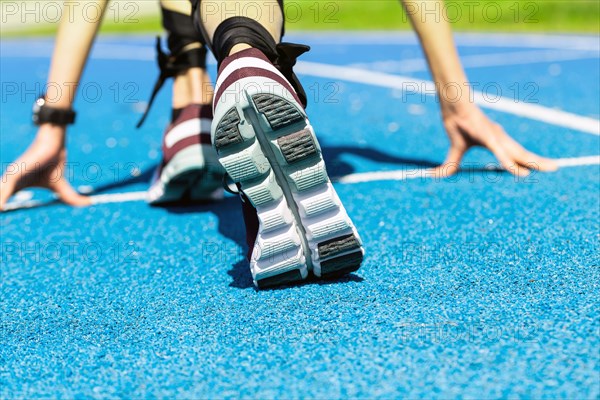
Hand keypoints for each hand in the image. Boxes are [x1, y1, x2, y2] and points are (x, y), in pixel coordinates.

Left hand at [0, 124, 89, 209]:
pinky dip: (1, 199)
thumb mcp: (61, 185)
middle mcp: (10, 182)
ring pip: (0, 197)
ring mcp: (11, 177)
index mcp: (17, 186)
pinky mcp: (15, 172)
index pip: (3, 203)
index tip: (0, 232)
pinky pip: (5, 189)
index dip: (2, 210)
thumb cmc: (54, 160)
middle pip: (0, 200)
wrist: (55, 143)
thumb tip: (87, 203)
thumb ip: (69, 196)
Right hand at [435, 104, 557, 176]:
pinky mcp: (487, 136)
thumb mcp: (456, 149)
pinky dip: (509, 162)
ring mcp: (495, 137)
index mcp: (496, 141)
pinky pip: (500, 152)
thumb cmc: (457, 124)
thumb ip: (451, 164)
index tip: (541, 168)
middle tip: (556, 168)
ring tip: (546, 168)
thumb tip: (438, 175)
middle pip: (522, 153)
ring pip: (516, 153)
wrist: (453, 106)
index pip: (515, 154)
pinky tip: (518, 170)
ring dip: (531, 162)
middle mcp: (500, 139)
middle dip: (539, 161)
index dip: (528, 162)